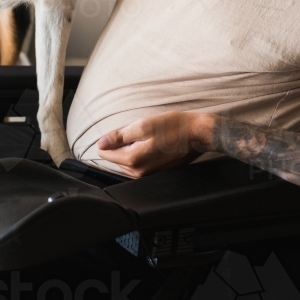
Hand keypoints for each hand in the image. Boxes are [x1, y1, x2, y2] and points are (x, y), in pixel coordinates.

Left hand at [97, 111, 216, 177]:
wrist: (198, 134)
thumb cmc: (174, 127)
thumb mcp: (144, 125)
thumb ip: (120, 136)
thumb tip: (101, 143)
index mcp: (133, 159)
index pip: (105, 153)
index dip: (109, 139)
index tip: (121, 130)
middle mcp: (139, 171)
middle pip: (116, 158)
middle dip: (120, 145)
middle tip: (137, 131)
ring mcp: (148, 174)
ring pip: (127, 162)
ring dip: (130, 149)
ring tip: (146, 136)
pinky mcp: (156, 172)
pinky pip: (139, 164)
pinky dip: (140, 154)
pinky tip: (151, 143)